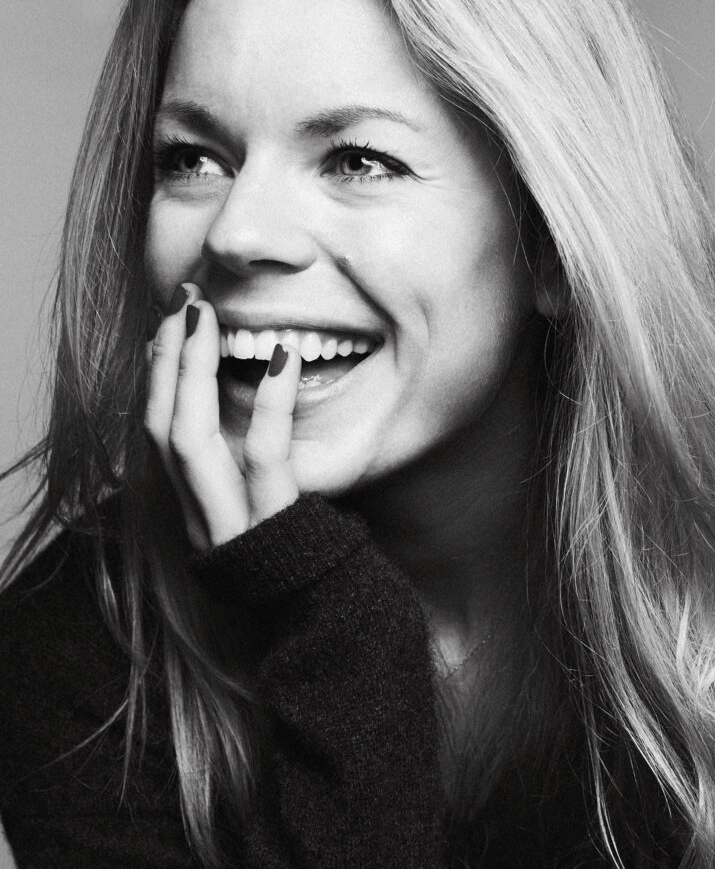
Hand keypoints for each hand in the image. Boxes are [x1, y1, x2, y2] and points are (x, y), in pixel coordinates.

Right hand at [144, 283, 301, 549]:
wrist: (334, 637)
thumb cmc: (305, 574)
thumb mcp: (258, 526)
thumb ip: (242, 482)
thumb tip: (242, 420)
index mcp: (196, 517)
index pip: (156, 438)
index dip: (156, 380)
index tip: (167, 330)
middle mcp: (199, 523)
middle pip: (159, 430)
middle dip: (165, 361)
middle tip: (181, 302)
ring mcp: (230, 529)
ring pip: (188, 440)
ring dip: (189, 371)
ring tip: (203, 315)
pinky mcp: (273, 531)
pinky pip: (263, 461)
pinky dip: (268, 406)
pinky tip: (282, 359)